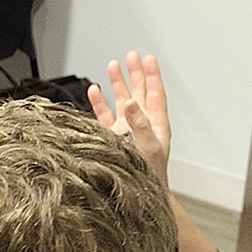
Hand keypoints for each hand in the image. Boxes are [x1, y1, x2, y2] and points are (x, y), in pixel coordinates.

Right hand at [87, 51, 170, 186]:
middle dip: (135, 73)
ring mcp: (125, 130)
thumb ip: (140, 124)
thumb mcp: (148, 147)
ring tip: (112, 65)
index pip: (155, 94)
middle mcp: (141, 124)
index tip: (148, 59)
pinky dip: (99, 103)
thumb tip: (132, 103)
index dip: (152, 76)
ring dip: (117, 83)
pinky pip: (104, 116)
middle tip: (132, 55)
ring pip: (121, 100)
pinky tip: (95, 90)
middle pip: (139, 92)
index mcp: (156, 125)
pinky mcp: (111, 137)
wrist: (139, 197)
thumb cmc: (149, 176)